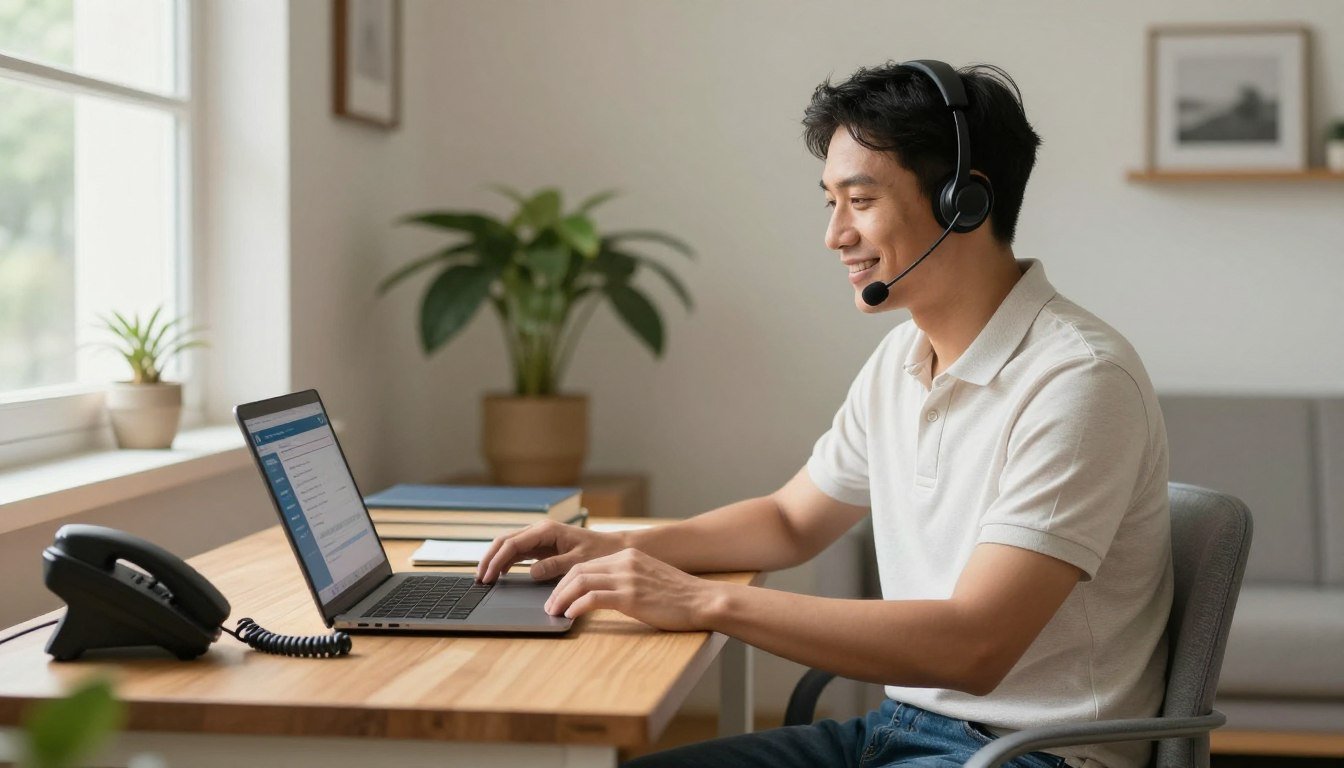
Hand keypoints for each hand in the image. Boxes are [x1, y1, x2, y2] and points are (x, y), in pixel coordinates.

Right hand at [476, 519, 624, 583]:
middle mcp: (540, 530)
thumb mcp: (578, 562)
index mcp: (546, 530)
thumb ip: (554, 566)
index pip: (512, 544)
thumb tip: (530, 573)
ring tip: (484, 578)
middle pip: (505, 541)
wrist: (613, 548)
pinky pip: (518, 551)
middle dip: (489, 558)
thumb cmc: (599, 552)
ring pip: (509, 545)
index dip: (496, 560)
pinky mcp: (542, 546)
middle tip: (479, 578)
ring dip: (495, 559)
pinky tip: (499, 574)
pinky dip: (506, 561)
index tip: (487, 576)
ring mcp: (540, 537)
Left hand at [543, 548, 722, 630]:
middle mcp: (624, 562)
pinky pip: (593, 598)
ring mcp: (627, 578)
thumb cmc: (678, 596)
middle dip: (558, 589)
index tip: (558, 595)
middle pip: (578, 571)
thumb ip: (627, 579)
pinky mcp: (630, 596)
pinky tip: (571, 616)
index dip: (566, 581)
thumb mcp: (649, 577)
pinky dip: (577, 606)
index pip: (586, 564)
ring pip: (581, 582)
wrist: (702, 600)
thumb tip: (603, 594)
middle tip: (549, 606)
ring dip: (562, 599)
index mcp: (628, 555)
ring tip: (554, 613)